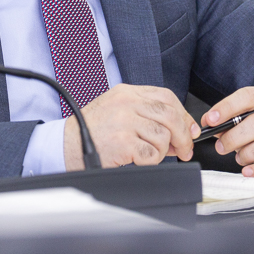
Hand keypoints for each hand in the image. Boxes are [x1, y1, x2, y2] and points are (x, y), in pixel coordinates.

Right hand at [63, 84, 199, 169]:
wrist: (64, 145)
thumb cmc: (89, 131)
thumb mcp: (116, 112)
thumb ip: (144, 116)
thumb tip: (179, 133)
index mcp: (126, 93)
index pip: (166, 97)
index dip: (183, 114)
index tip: (189, 129)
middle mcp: (126, 103)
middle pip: (170, 114)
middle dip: (183, 135)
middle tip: (185, 150)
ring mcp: (124, 121)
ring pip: (164, 135)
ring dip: (163, 151)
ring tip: (150, 155)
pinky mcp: (123, 142)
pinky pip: (152, 153)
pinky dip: (151, 160)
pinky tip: (139, 160)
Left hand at [203, 87, 253, 179]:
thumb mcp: (252, 122)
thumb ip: (231, 122)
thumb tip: (209, 123)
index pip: (250, 96)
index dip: (228, 107)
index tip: (210, 120)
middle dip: (235, 136)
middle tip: (221, 146)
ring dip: (248, 153)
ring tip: (240, 158)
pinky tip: (249, 171)